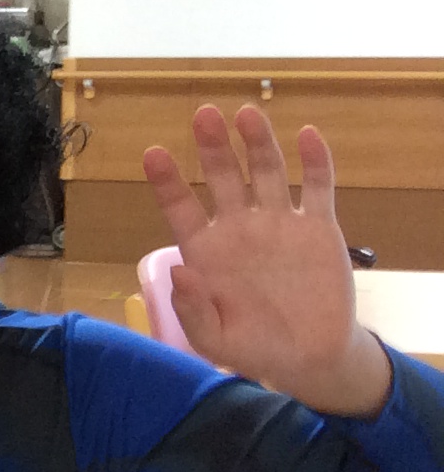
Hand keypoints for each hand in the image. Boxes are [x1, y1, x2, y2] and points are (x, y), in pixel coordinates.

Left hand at [143, 103, 392, 415]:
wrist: (309, 357)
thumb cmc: (254, 348)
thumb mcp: (213, 339)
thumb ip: (192, 309)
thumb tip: (180, 271)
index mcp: (206, 250)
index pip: (180, 207)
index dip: (167, 181)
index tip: (152, 154)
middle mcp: (240, 229)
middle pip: (223, 177)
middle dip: (213, 146)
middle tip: (203, 115)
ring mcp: (279, 224)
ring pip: (267, 172)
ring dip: (258, 142)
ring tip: (248, 113)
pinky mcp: (319, 230)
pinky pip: (318, 188)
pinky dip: (316, 162)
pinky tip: (308, 135)